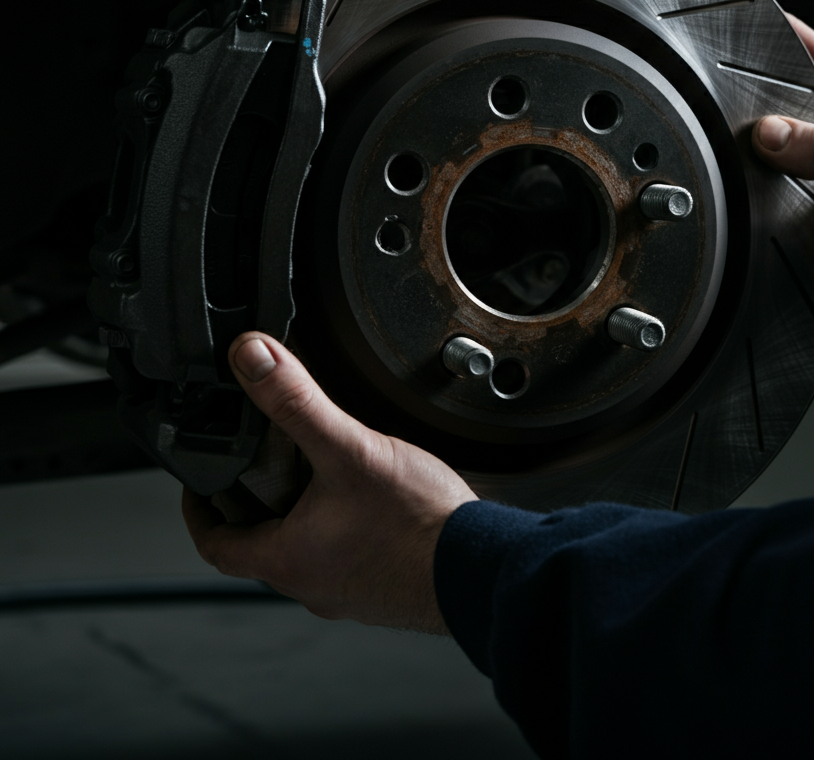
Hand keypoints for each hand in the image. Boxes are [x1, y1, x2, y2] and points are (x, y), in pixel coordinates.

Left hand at [182, 332, 477, 630]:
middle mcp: (311, 583)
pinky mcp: (379, 588)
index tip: (201, 486)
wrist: (476, 565)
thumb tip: (253, 360)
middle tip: (268, 464)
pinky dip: (341, 529)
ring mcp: (346, 590)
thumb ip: (296, 401)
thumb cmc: (419, 525)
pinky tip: (369, 503)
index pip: (216, 544)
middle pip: (261, 543)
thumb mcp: (350, 449)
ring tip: (324, 474)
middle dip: (259, 502)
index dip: (200, 511)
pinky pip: (343, 556)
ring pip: (305, 549)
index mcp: (287, 559)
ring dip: (303, 515)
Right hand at [752, 16, 813, 384]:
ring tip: (717, 130)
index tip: (758, 18)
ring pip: (782, 151)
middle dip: (759, 87)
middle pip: (797, 104)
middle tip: (720, 78)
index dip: (794, 35)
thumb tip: (770, 131)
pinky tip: (735, 189)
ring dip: (752, 142)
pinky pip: (778, 193)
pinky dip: (755, 187)